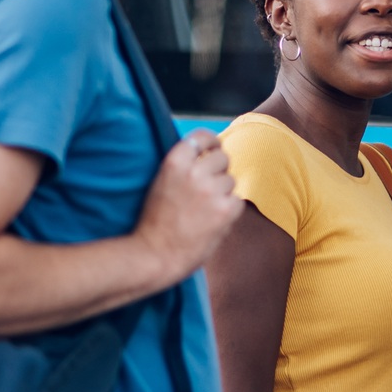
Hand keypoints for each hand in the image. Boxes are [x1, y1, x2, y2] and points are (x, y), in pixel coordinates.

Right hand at [135, 130, 240, 281]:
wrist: (154, 254)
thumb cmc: (156, 222)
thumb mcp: (162, 183)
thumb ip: (184, 168)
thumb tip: (209, 155)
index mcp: (174, 162)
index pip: (202, 137)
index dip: (212, 142)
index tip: (214, 148)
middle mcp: (194, 172)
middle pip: (223, 159)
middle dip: (219, 172)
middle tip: (207, 190)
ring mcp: (211, 190)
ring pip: (231, 181)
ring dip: (223, 193)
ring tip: (204, 211)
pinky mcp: (224, 210)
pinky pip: (237, 201)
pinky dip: (229, 211)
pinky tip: (213, 221)